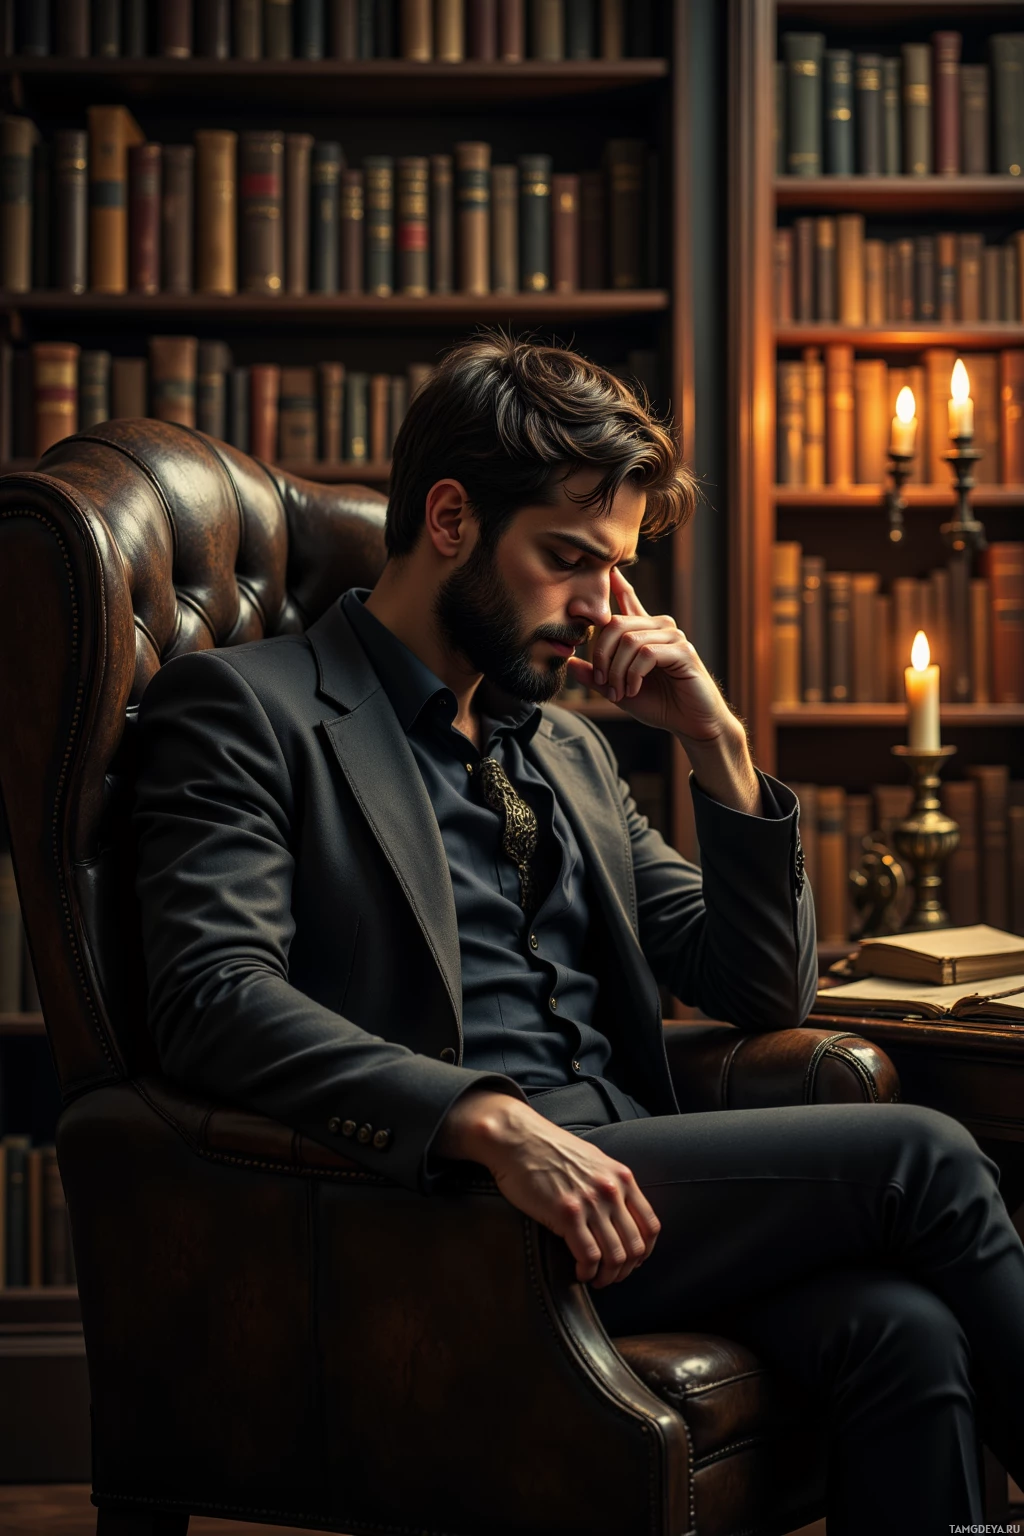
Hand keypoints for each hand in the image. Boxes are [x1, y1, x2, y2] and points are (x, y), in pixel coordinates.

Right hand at [436, 1090, 660, 1287]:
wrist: (517, 1138)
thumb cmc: (549, 1149)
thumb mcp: (592, 1160)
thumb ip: (610, 1184)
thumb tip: (618, 1213)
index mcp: (622, 1177)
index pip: (650, 1226)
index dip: (644, 1252)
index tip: (632, 1262)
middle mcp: (612, 1191)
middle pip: (635, 1247)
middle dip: (626, 1270)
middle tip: (612, 1277)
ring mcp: (591, 1202)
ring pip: (615, 1256)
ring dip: (608, 1276)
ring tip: (596, 1279)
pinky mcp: (567, 1214)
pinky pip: (589, 1256)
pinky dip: (587, 1272)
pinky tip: (580, 1273)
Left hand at [566, 566, 736, 746]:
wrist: (692, 723)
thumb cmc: (660, 705)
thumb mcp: (619, 691)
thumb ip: (597, 677)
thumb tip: (570, 662)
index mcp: (645, 634)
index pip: (629, 601)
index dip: (618, 585)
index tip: (608, 570)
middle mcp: (660, 628)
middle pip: (616, 624)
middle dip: (602, 656)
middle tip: (603, 683)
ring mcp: (673, 637)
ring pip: (629, 640)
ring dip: (617, 671)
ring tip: (619, 692)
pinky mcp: (683, 651)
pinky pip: (646, 654)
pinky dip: (633, 674)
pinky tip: (633, 689)